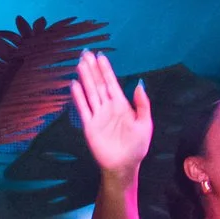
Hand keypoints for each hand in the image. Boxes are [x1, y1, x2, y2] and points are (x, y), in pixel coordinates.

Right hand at [69, 49, 150, 175]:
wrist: (124, 165)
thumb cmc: (137, 146)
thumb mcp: (145, 124)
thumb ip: (142, 104)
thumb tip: (138, 84)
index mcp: (122, 105)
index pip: (112, 83)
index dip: (106, 70)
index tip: (100, 56)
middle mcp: (108, 107)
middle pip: (99, 84)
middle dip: (93, 69)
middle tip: (86, 53)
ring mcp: (98, 115)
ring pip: (90, 93)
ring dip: (85, 79)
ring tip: (79, 64)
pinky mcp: (89, 126)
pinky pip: (83, 108)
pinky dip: (78, 97)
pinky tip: (74, 85)